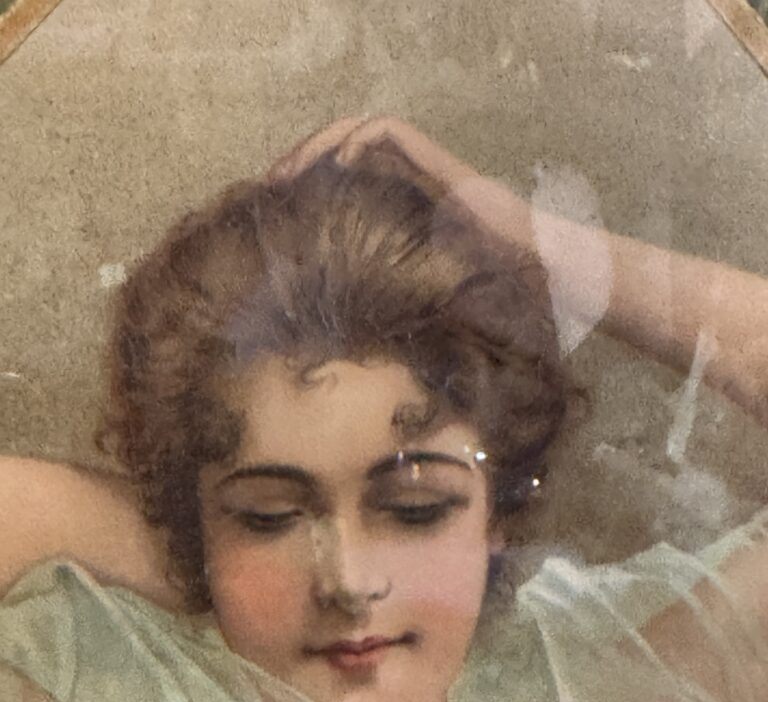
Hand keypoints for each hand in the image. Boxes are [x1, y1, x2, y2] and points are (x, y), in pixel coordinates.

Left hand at [264, 116, 535, 280]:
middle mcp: (418, 180)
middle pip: (349, 145)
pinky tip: (338, 165)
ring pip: (364, 130)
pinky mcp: (444, 166)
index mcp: (410, 206)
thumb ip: (397, 297)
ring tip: (291, 170)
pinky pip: (392, 134)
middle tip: (271, 183)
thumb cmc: (497, 294)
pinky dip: (359, 141)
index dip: (313, 181)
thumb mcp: (430, 296)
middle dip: (305, 156)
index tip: (282, 205)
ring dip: (322, 142)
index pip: (351, 174)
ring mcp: (432, 169)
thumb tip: (352, 337)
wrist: (543, 273)